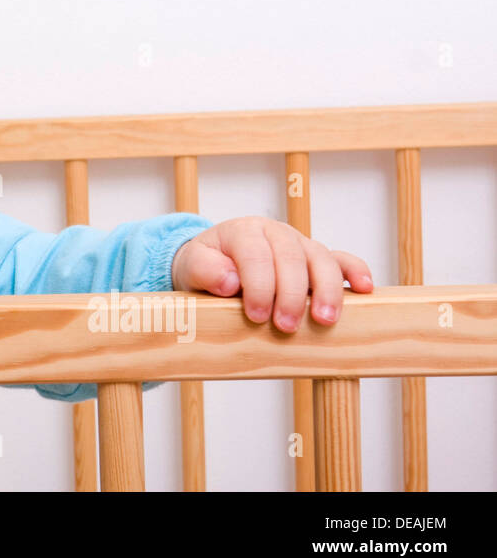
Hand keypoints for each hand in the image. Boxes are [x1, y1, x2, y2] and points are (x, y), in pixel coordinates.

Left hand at [170, 216, 371, 332]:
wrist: (213, 262)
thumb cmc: (206, 266)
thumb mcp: (192, 266)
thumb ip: (204, 270)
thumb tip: (230, 282)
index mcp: (243, 231)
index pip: (255, 254)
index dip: (258, 285)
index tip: (256, 315)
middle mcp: (275, 233)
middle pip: (291, 257)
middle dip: (291, 294)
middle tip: (285, 326)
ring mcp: (299, 244)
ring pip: (321, 258)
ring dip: (326, 289)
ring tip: (324, 320)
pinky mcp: (316, 259)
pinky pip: (341, 260)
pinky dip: (355, 271)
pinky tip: (365, 290)